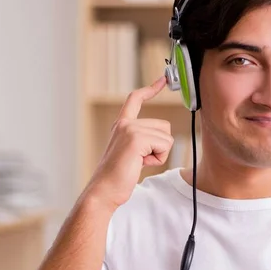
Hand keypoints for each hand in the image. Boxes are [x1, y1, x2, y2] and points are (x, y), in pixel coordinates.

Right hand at [83, 76, 172, 211]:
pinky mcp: (136, 139)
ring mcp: (129, 129)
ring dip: (159, 153)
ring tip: (139, 162)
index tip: (163, 79)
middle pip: (164, 126)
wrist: (104, 190)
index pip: (136, 99)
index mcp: (121, 125)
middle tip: (141, 159)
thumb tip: (164, 137)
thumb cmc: (118, 177)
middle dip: (160, 146)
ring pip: (166, 136)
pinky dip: (158, 159)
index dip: (151, 88)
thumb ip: (142, 141)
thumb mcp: (131, 153)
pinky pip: (164, 146)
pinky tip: (140, 164)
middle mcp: (124, 123)